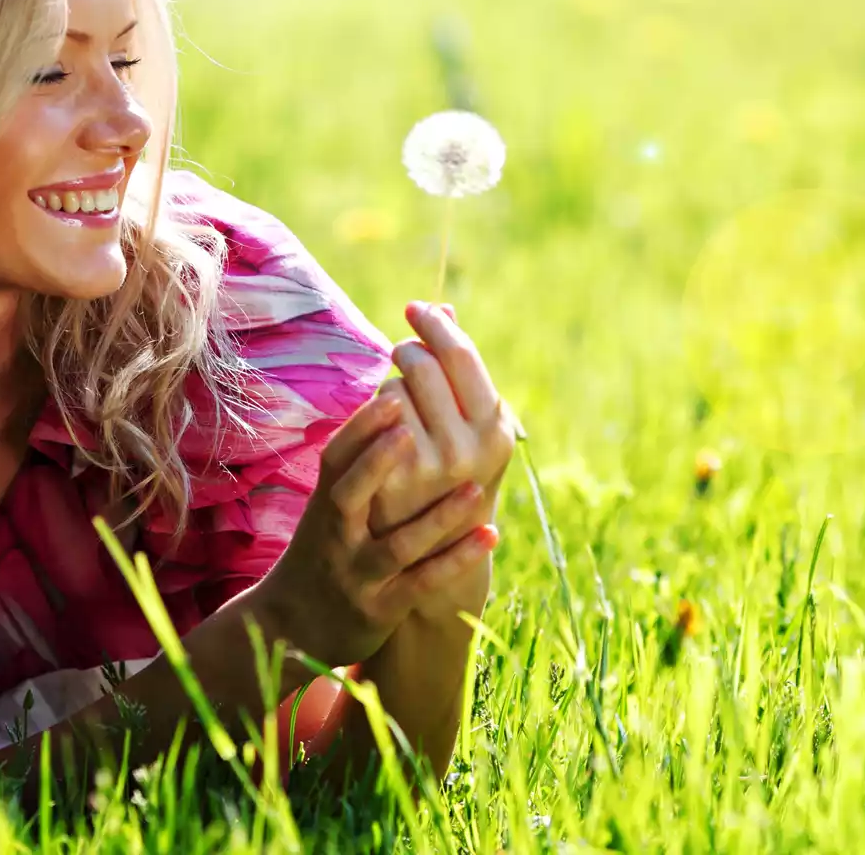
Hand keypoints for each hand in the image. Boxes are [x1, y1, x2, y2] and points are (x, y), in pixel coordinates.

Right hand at [256, 391, 497, 669]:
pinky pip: (423, 583)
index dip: (360, 428)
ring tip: (474, 488)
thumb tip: (400, 401)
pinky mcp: (380, 610)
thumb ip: (357, 468)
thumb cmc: (323, 550)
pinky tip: (491, 534)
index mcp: (324, 505)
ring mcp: (358, 575)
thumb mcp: (326, 509)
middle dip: (376, 462)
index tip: (392, 395)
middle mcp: (337, 537)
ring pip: (397, 546)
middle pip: (349, 495)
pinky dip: (456, 560)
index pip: (336, 459)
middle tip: (411, 427)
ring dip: (436, 518)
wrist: (291, 627)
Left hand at [369, 302, 518, 538]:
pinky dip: (370, 417)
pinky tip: (377, 431)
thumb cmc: (446, 481)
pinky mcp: (390, 483)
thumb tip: (444, 306)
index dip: (436, 324)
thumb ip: (459, 371)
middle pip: (422, 364)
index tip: (416, 308)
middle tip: (402, 355)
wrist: (422, 559)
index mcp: (496, 432)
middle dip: (408, 351)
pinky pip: (368, 420)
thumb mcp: (469, 430)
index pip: (462, 355)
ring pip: (393, 388)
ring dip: (391, 388)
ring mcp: (430, 469)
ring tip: (398, 409)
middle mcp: (469, 450)